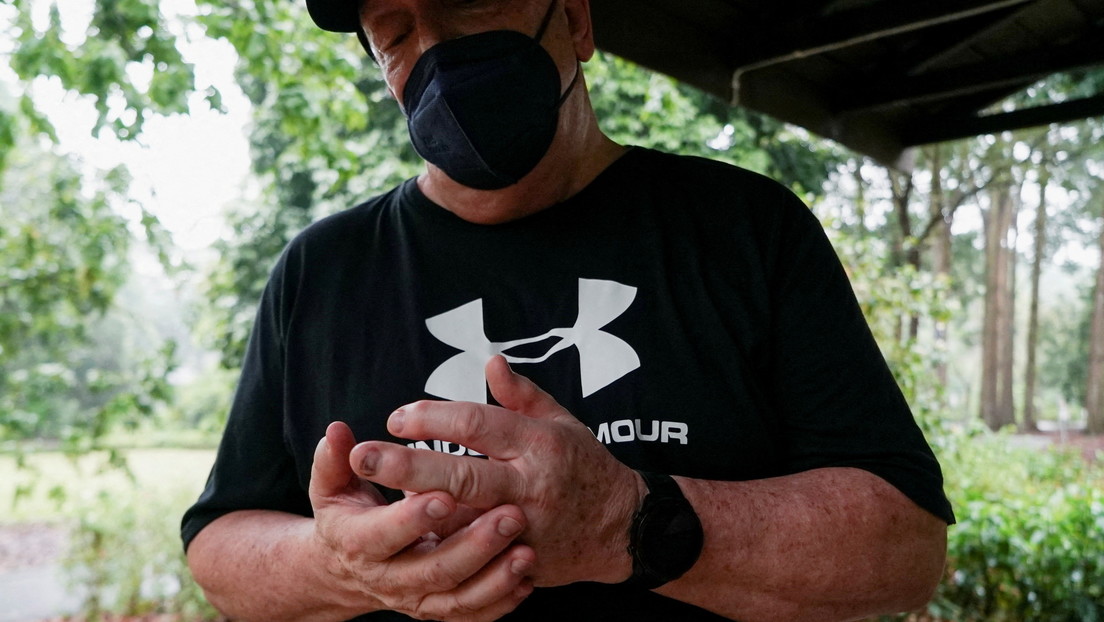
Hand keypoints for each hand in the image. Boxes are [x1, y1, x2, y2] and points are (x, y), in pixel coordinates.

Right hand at [309, 421, 535, 620]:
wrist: (345, 571)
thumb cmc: (348, 516)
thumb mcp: (331, 488)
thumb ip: (334, 460)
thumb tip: (336, 432)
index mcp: (359, 543)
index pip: (386, 533)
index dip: (413, 517)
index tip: (447, 494)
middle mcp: (388, 578)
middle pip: (433, 569)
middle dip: (474, 545)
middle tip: (512, 515)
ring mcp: (415, 599)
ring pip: (459, 596)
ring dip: (496, 577)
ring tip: (527, 550)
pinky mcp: (438, 610)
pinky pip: (473, 613)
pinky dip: (501, 600)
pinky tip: (526, 578)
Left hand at [350, 356, 644, 586]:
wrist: (621, 527)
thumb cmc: (583, 465)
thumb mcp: (562, 421)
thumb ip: (521, 395)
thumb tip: (490, 362)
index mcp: (538, 442)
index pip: (476, 423)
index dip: (433, 418)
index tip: (398, 417)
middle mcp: (530, 484)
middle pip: (459, 474)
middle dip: (406, 465)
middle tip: (362, 455)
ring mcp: (525, 526)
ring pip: (459, 520)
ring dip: (416, 507)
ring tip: (377, 493)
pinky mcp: (520, 559)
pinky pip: (470, 553)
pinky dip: (440, 538)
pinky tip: (413, 526)